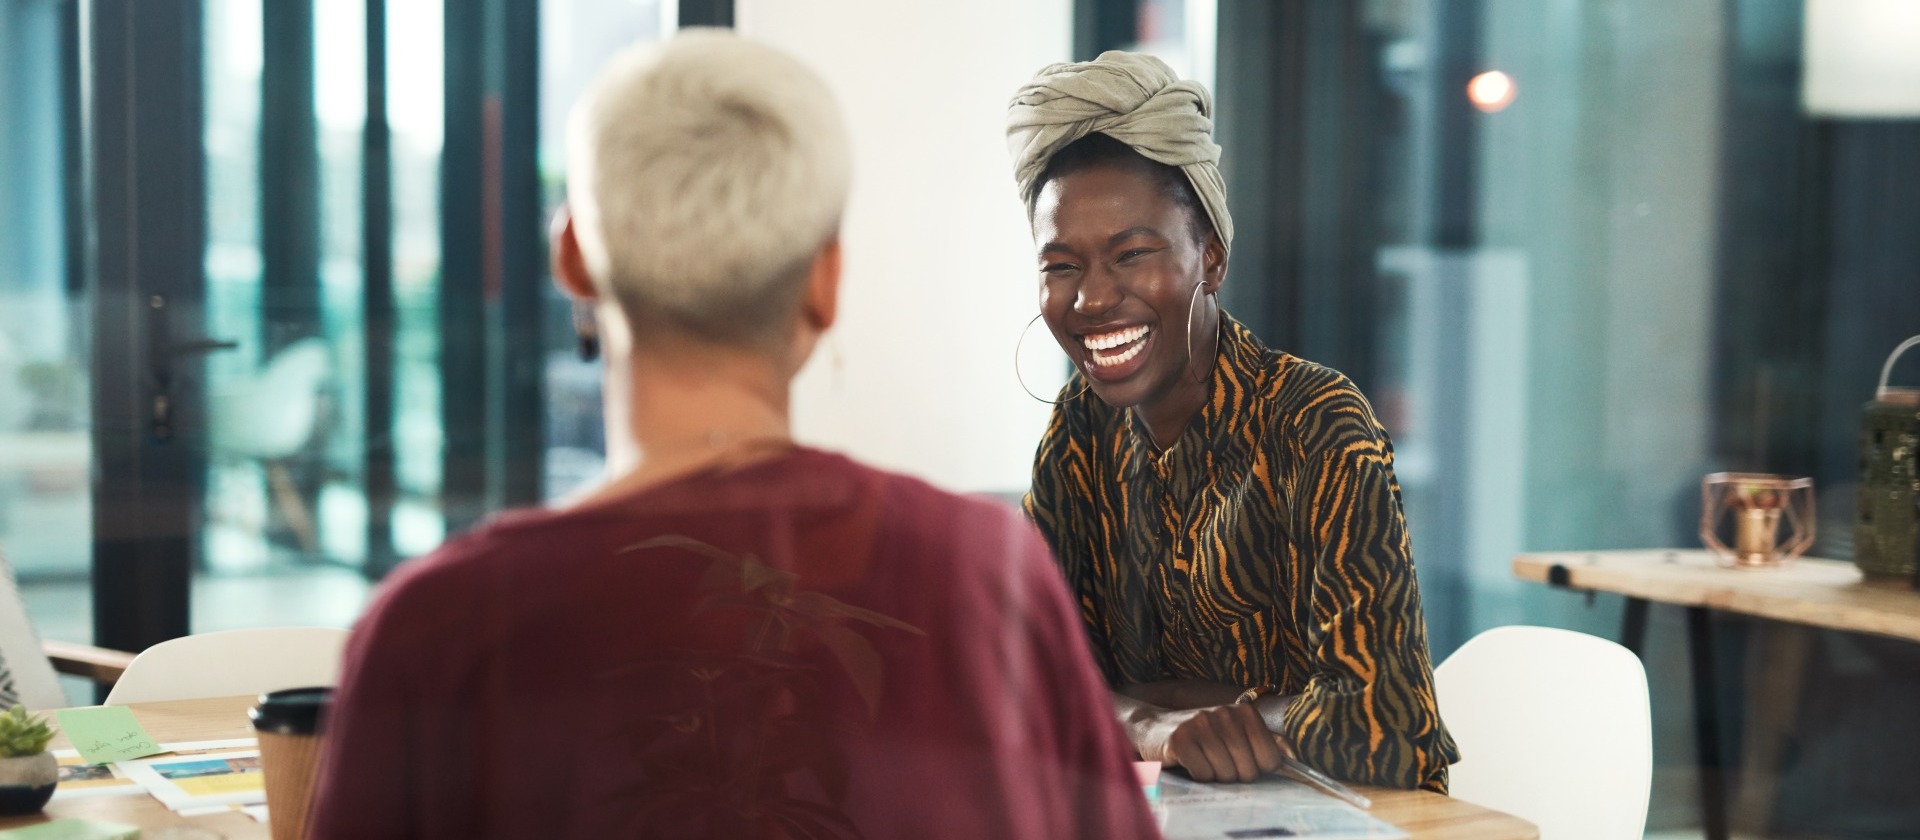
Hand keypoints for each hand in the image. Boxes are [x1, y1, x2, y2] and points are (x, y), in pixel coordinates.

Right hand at [1140, 702, 1290, 782]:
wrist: (1155, 727)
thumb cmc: (1202, 735)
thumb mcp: (1235, 732)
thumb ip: (1266, 743)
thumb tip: (1295, 757)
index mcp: (1244, 712)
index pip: (1270, 759)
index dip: (1256, 769)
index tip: (1241, 760)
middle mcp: (1224, 713)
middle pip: (1248, 770)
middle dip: (1234, 775)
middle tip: (1218, 761)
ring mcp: (1201, 724)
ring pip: (1226, 774)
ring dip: (1215, 776)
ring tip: (1203, 759)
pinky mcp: (1180, 740)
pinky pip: (1203, 774)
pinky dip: (1198, 775)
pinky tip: (1189, 761)